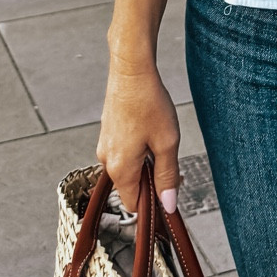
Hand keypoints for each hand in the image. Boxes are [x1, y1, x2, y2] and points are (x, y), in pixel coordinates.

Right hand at [97, 49, 181, 214]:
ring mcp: (105, 147)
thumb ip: (167, 176)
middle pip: (131, 187)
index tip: (172, 187)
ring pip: (129, 169)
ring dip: (147, 163)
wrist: (131, 71)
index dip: (154, 202)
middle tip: (172, 160)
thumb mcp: (167, 143)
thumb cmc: (149, 103)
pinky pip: (124, 154)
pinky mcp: (107, 134)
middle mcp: (106, 161)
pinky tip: (150, 131)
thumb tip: (168, 205)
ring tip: (161, 140)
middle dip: (153, 180)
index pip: (134, 204)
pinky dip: (139, 151)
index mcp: (120, 169)